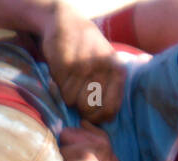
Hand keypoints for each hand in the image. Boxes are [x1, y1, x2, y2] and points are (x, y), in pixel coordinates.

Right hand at [39, 4, 125, 121]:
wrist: (67, 22)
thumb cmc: (90, 50)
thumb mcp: (109, 64)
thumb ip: (110, 89)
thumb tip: (105, 121)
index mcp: (117, 71)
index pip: (110, 110)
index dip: (98, 119)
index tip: (91, 116)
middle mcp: (102, 69)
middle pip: (89, 109)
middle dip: (81, 108)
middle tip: (78, 96)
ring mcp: (83, 66)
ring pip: (73, 102)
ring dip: (69, 96)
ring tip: (71, 80)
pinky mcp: (65, 64)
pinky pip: (61, 91)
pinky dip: (60, 87)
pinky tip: (63, 73)